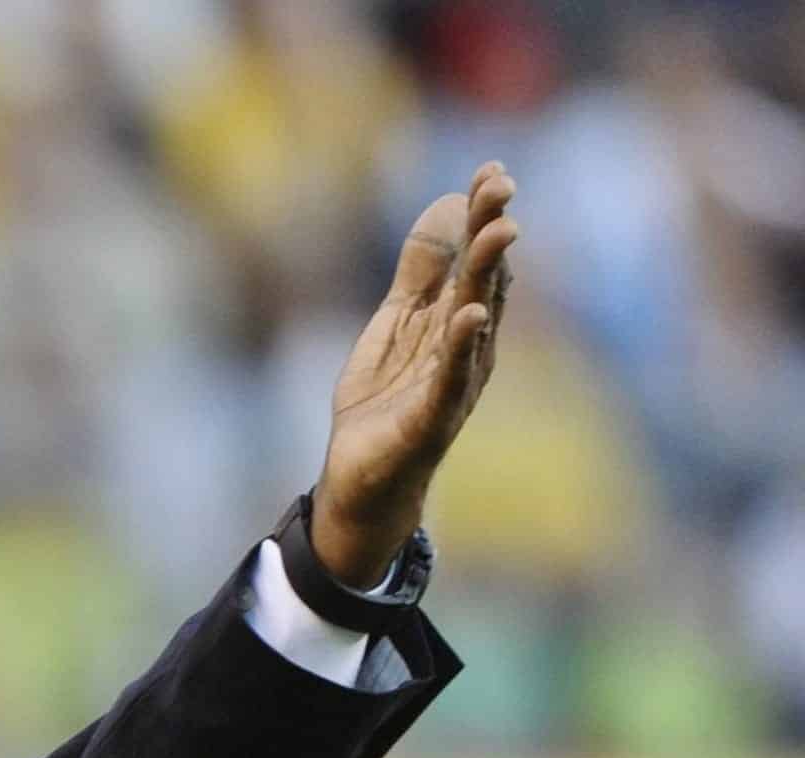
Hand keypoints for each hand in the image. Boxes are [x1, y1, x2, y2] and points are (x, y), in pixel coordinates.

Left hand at [311, 162, 520, 584]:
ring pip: (475, 320)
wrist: (362, 481)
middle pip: (482, 280)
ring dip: (488, 275)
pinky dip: (461, 345)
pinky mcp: (432, 417)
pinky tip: (471, 314)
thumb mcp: (394, 324)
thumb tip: (444, 206)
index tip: (491, 169)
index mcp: (454, 323)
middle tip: (502, 183)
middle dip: (491, 231)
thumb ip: (418, 272)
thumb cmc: (385, 403)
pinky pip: (451, 376)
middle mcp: (466, 348)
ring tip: (499, 231)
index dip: (482, 216)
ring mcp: (453, 382)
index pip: (474, 260)